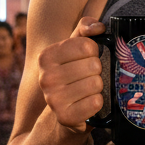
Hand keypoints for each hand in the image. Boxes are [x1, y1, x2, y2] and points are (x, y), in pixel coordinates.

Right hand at [37, 17, 105, 132]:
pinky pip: (96, 102)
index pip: (87, 45)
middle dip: (96, 71)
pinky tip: (88, 103)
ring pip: (96, 83)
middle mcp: (46, 77)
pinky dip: (97, 102)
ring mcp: (53, 99)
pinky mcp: (65, 117)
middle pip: (94, 65)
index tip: (86, 60)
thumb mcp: (75, 49)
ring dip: (98, 87)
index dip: (93, 52)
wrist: (65, 111)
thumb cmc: (73, 75)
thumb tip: (98, 27)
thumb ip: (85, 30)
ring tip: (87, 90)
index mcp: (46, 57)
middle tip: (87, 77)